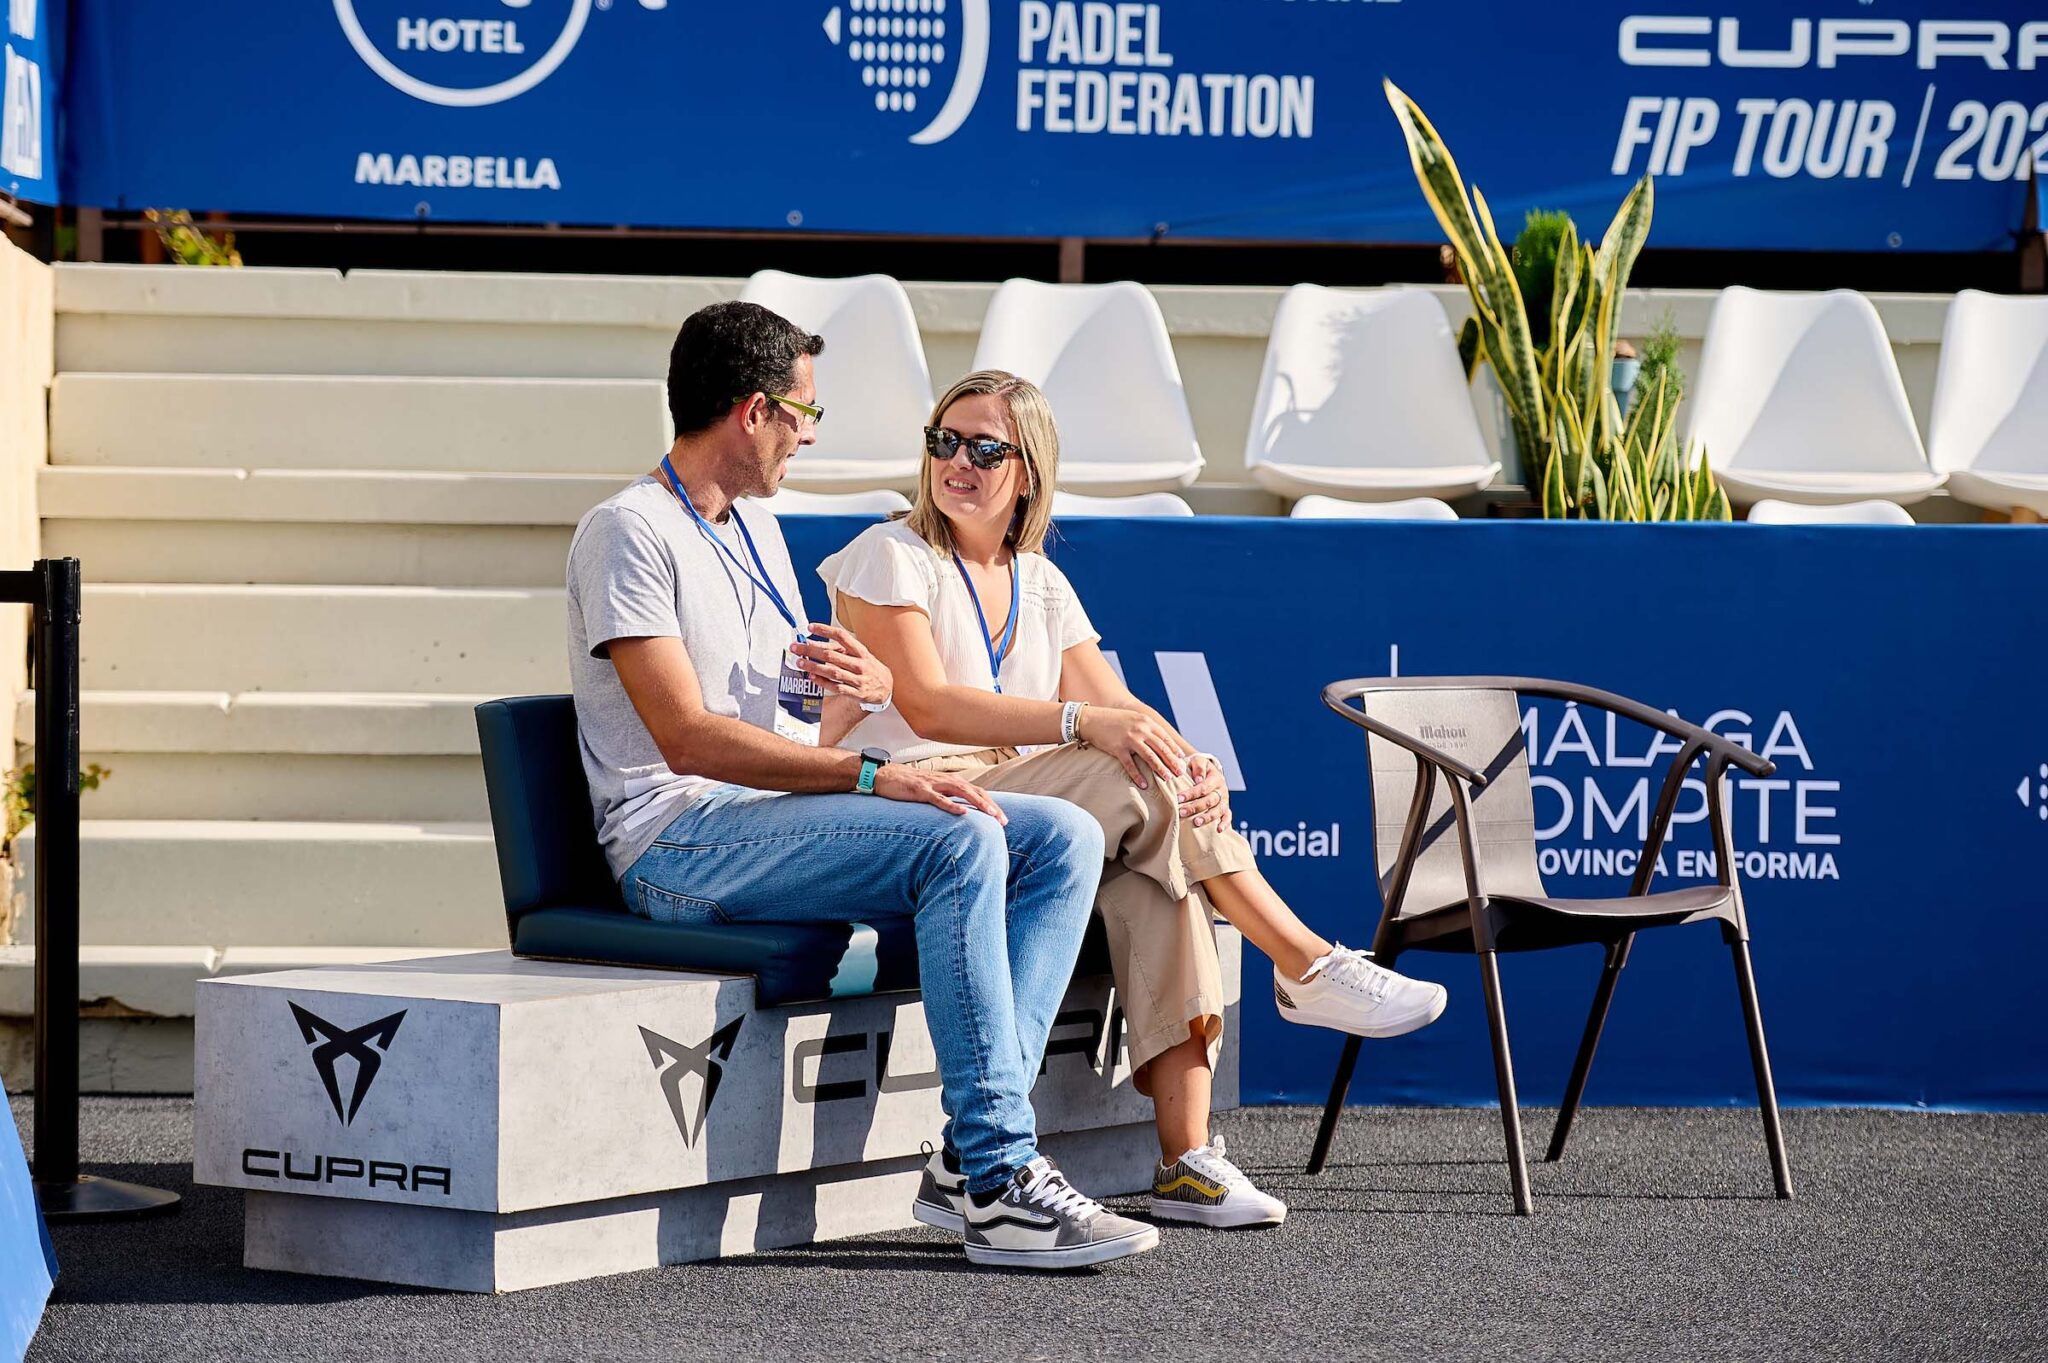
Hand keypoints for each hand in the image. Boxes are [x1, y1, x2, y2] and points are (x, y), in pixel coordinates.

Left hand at [795, 623, 891, 706]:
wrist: (886, 688)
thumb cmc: (869, 668)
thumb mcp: (858, 655)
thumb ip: (837, 649)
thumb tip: (812, 643)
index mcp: (861, 651)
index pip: (842, 636)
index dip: (825, 630)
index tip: (810, 627)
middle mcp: (860, 664)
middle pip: (832, 655)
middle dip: (811, 650)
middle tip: (796, 647)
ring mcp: (858, 679)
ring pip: (833, 672)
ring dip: (814, 667)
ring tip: (800, 662)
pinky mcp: (856, 693)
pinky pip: (836, 687)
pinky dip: (823, 682)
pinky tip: (812, 677)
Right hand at [871, 764, 1006, 822]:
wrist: (882, 775)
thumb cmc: (906, 785)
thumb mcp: (930, 790)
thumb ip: (945, 796)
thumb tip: (960, 811)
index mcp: (948, 781)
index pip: (976, 791)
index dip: (990, 803)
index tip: (1002, 818)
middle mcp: (944, 780)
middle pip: (974, 791)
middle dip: (990, 806)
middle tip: (1004, 821)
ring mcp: (932, 784)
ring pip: (961, 792)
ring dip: (978, 803)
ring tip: (991, 815)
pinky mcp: (919, 791)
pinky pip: (938, 798)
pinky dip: (951, 806)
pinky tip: (963, 813)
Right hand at [1075, 706, 1184, 790]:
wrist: (1091, 719)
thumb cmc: (1113, 720)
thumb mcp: (1133, 718)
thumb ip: (1146, 727)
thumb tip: (1159, 740)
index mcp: (1146, 722)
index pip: (1165, 737)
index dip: (1174, 749)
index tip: (1181, 759)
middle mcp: (1140, 729)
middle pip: (1161, 748)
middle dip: (1172, 761)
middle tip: (1180, 772)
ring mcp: (1129, 739)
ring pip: (1149, 756)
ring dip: (1160, 768)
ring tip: (1168, 778)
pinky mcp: (1118, 748)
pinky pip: (1130, 765)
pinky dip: (1137, 775)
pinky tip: (1144, 784)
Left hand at [1179, 753, 1230, 827]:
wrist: (1208, 772)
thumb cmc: (1199, 768)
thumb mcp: (1198, 761)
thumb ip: (1198, 766)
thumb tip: (1198, 779)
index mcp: (1215, 778)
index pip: (1203, 787)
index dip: (1191, 794)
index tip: (1178, 798)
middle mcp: (1222, 790)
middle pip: (1210, 800)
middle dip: (1195, 807)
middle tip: (1182, 812)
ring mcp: (1224, 800)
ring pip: (1218, 810)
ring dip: (1207, 817)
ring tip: (1196, 822)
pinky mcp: (1226, 808)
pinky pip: (1228, 817)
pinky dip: (1225, 823)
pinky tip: (1218, 830)